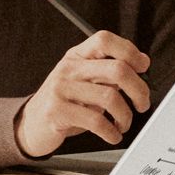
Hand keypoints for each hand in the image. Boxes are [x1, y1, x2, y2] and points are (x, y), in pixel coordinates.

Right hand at [16, 29, 154, 155]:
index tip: (143, 67)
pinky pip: (95, 120)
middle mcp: (69, 68)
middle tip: (142, 104)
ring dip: (125, 116)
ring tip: (124, 123)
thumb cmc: (65, 102)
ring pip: (109, 97)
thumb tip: (142, 61)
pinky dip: (111, 132)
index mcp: (78, 56)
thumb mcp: (85, 80)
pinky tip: (112, 135)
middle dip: (139, 89)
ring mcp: (61, 88)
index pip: (104, 40)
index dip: (129, 50)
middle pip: (117, 69)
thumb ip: (109, 71)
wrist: (32, 123)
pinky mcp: (57, 111)